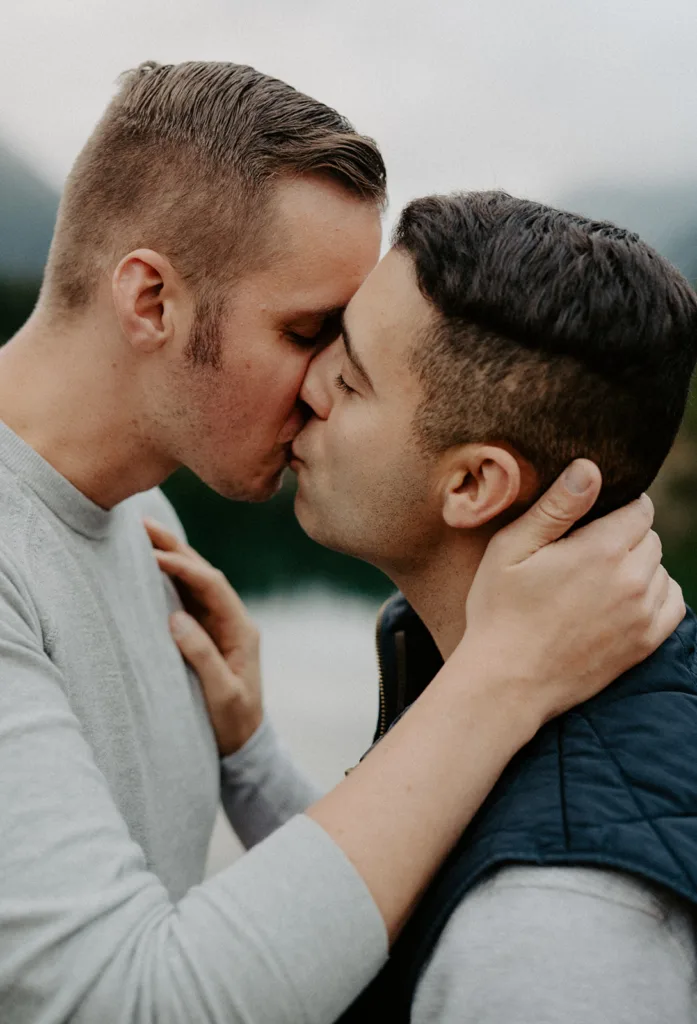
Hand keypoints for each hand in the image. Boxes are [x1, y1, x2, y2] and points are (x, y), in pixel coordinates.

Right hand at [144, 518, 262, 755]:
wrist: (244, 744)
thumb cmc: (234, 723)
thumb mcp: (222, 695)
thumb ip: (203, 657)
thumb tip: (176, 619)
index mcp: (241, 629)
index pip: (212, 586)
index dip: (184, 567)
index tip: (155, 555)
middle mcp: (231, 620)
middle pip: (203, 573)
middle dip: (176, 547)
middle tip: (143, 524)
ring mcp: (218, 625)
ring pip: (193, 582)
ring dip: (170, 557)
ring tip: (141, 535)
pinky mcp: (204, 633)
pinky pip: (185, 599)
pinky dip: (167, 579)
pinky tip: (148, 565)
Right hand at [462, 459, 684, 723]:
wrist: (508, 682)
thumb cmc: (500, 611)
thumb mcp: (512, 549)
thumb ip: (556, 506)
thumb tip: (591, 468)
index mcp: (602, 549)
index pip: (640, 508)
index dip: (618, 505)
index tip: (594, 516)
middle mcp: (632, 580)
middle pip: (651, 538)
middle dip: (627, 535)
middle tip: (588, 549)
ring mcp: (643, 614)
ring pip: (660, 570)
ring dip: (640, 566)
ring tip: (599, 577)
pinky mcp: (645, 643)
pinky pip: (672, 604)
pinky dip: (656, 595)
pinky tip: (625, 598)